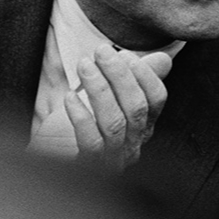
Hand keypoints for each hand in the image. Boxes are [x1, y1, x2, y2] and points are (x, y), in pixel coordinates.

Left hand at [64, 44, 171, 170]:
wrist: (55, 156)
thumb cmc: (86, 124)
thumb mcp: (112, 97)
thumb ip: (136, 77)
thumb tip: (163, 58)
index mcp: (142, 125)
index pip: (156, 99)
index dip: (144, 73)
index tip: (124, 54)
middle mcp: (133, 144)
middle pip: (136, 109)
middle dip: (119, 75)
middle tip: (101, 52)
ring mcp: (113, 157)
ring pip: (114, 124)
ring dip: (99, 90)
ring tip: (85, 65)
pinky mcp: (90, 166)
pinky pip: (91, 142)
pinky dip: (81, 117)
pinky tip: (70, 96)